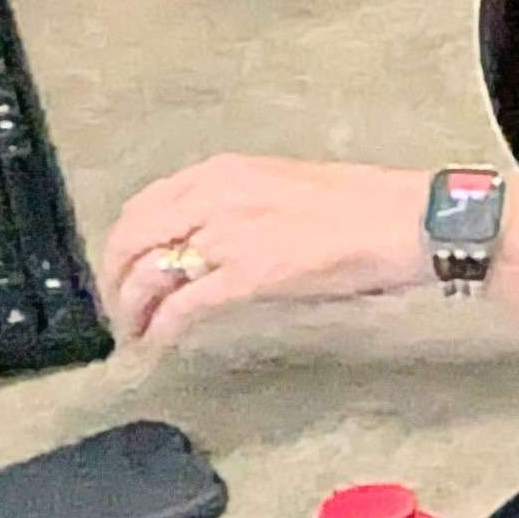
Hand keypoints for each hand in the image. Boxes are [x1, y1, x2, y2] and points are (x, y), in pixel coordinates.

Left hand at [97, 156, 428, 341]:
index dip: (121, 244)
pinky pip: (184, 305)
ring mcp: (230, 235)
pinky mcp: (248, 275)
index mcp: (224, 172)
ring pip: (150, 273)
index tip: (120, 270)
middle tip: (117, 311)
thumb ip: (236, 207)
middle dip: (115, 280)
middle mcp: (216, 196)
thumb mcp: (281, 187)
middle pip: (134, 238)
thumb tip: (208, 242)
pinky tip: (157, 345)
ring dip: (132, 309)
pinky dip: (161, 328)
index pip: (146, 204)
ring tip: (133, 334)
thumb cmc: (360, 205)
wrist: (403, 218)